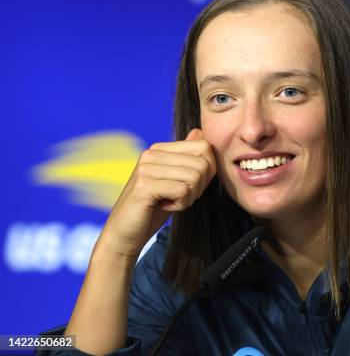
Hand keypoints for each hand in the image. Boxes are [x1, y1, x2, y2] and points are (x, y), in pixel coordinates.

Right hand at [97, 128, 215, 260]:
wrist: (125, 234)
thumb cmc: (153, 208)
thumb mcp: (175, 181)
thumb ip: (187, 158)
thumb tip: (199, 131)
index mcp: (159, 149)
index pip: (204, 146)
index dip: (207, 171)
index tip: (189, 186)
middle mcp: (151, 153)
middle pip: (202, 164)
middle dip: (199, 187)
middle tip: (179, 197)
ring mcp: (146, 168)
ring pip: (195, 177)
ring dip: (189, 197)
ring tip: (171, 201)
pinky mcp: (144, 185)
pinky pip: (182, 190)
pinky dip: (181, 204)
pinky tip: (165, 206)